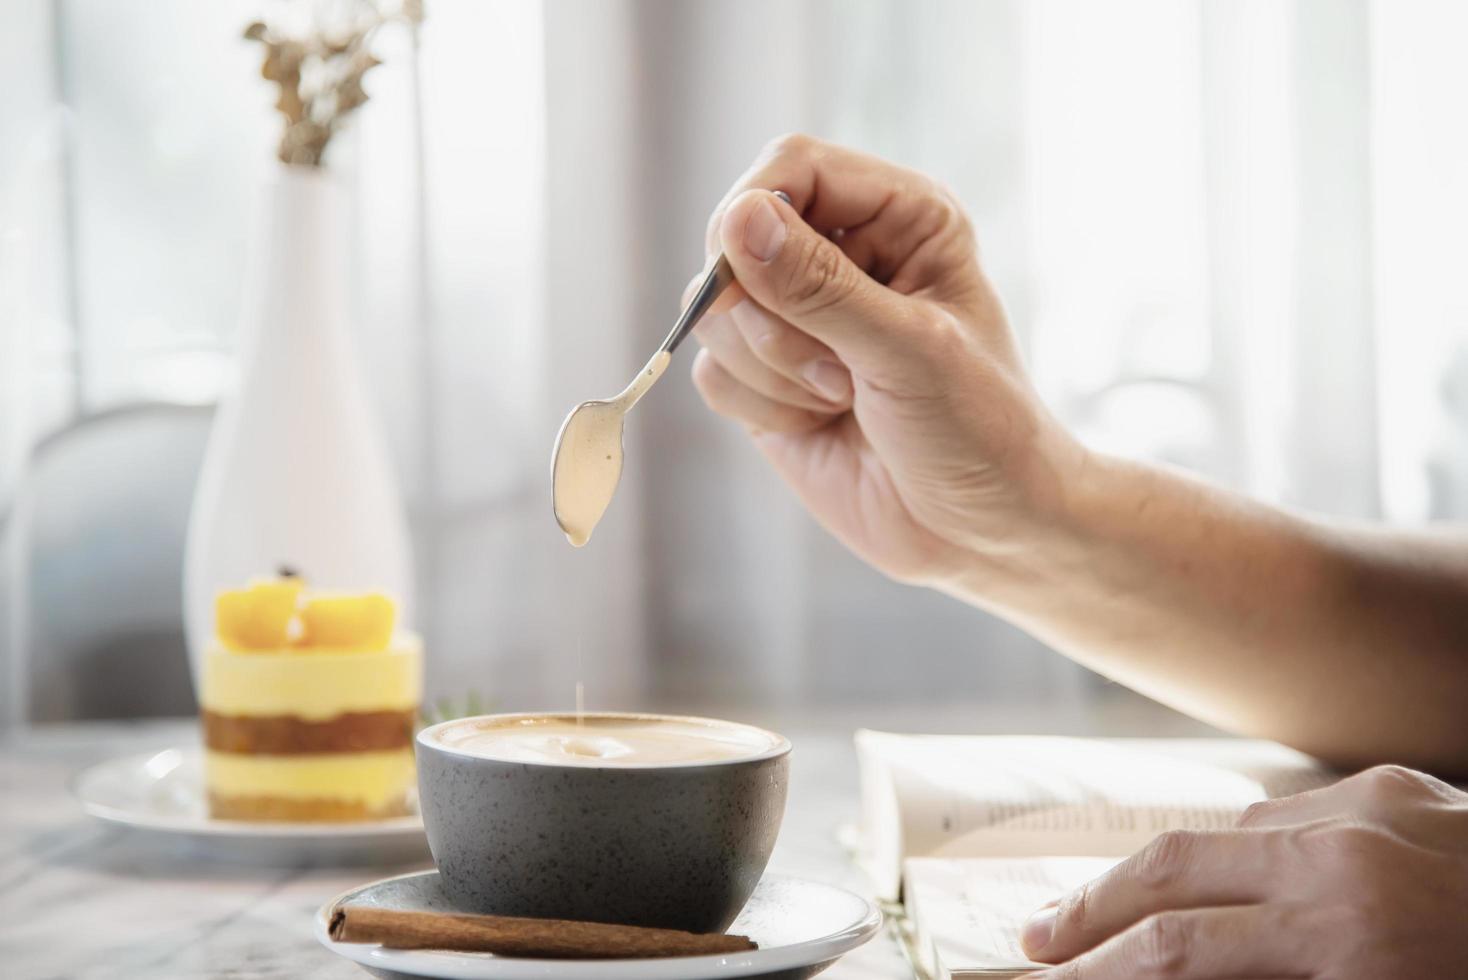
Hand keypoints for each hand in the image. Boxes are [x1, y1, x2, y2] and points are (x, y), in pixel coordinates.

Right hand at [689, 134, 1082, 585]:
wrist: (983, 532)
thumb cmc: (979, 431)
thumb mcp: (910, 350)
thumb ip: (821, 286)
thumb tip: (738, 222)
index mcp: (897, 217)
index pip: (790, 166)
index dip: (754, 209)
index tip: (747, 270)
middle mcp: (842, 255)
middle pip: (736, 239)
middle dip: (770, 317)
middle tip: (840, 371)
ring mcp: (798, 320)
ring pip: (716, 312)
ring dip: (770, 368)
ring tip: (842, 398)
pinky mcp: (767, 379)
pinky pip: (712, 371)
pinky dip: (757, 406)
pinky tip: (820, 423)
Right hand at [1019, 765, 1467, 977]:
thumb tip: (1186, 971)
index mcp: (1348, 938)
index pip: (1179, 950)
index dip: (1101, 971)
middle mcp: (1347, 856)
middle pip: (1174, 866)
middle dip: (1096, 907)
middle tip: (1042, 941)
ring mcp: (1374, 809)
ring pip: (1227, 830)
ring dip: (1167, 875)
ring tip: (1124, 912)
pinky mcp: (1401, 787)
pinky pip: (1293, 812)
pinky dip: (1250, 849)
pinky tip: (1240, 880)